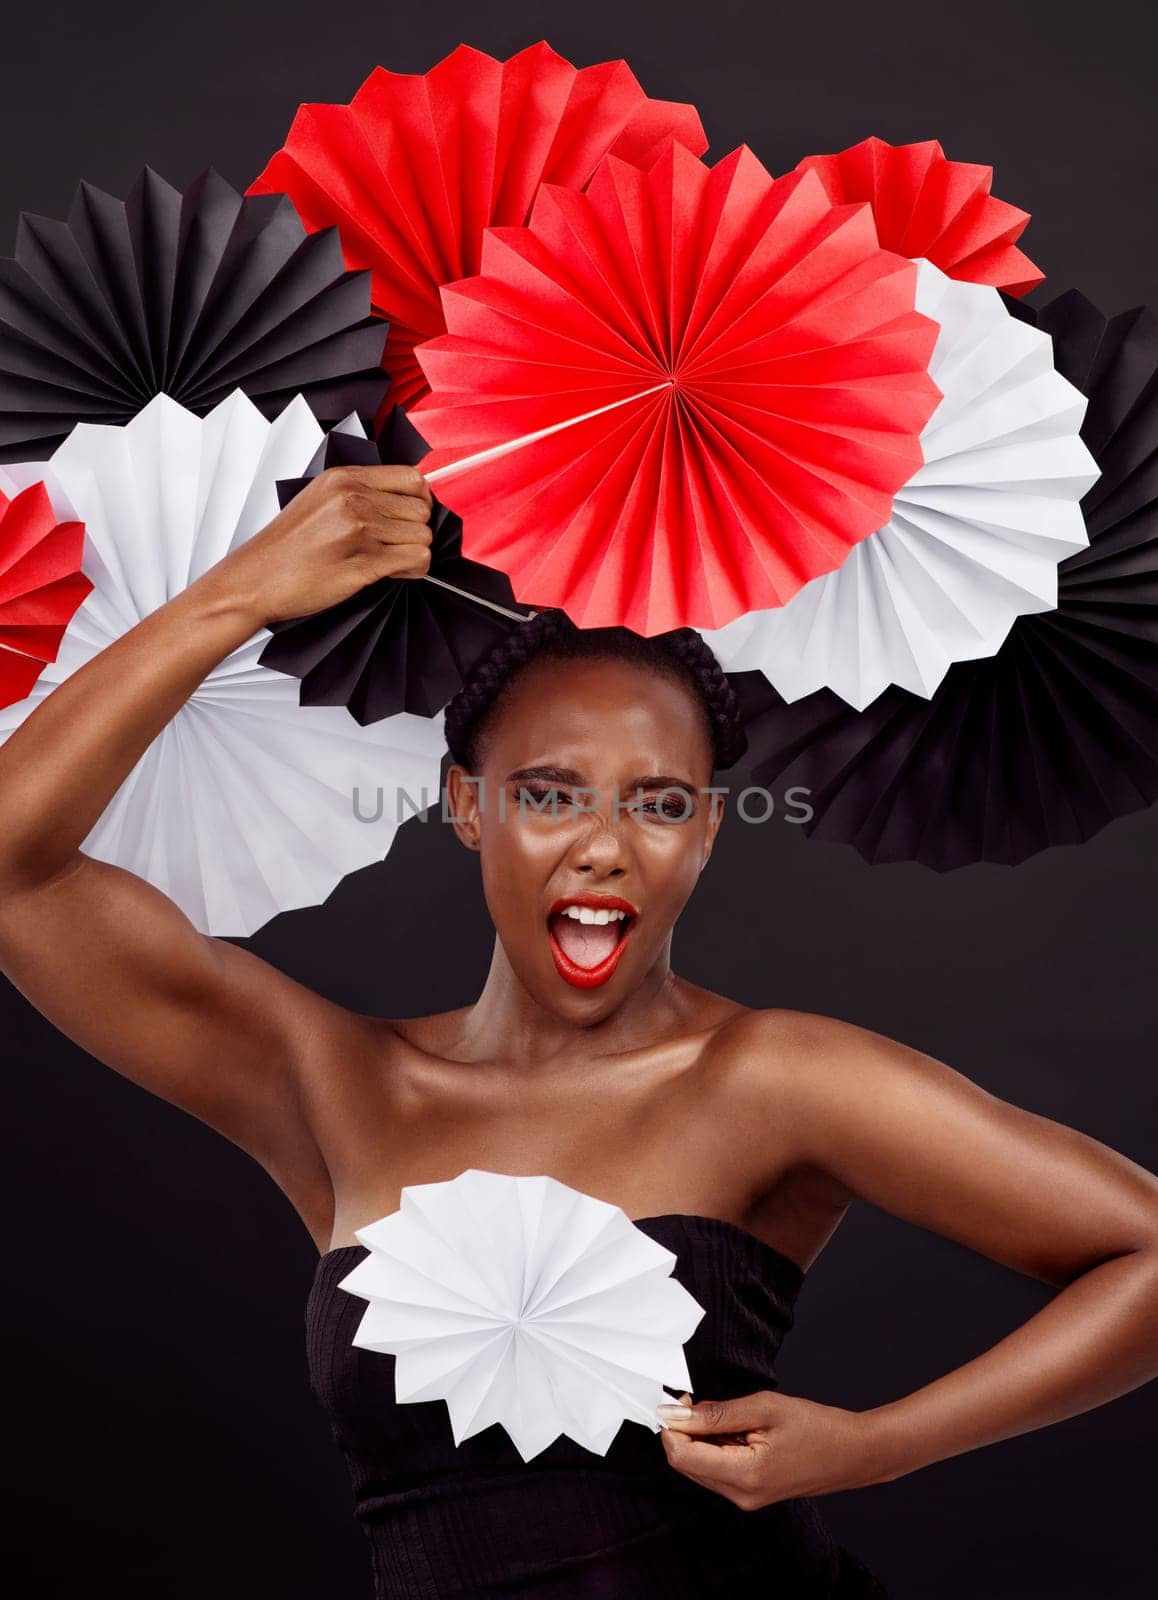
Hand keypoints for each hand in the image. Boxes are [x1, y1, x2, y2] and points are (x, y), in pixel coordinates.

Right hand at [204, 463, 434, 627]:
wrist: (255, 579)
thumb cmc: (285, 547)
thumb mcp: (319, 499)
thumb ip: (359, 493)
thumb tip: (402, 501)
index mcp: (343, 478)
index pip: (412, 477)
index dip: (420, 499)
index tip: (411, 515)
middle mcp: (353, 499)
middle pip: (421, 508)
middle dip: (416, 529)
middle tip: (399, 544)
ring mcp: (358, 530)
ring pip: (422, 535)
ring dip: (416, 552)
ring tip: (395, 561)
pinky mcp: (363, 563)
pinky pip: (416, 559)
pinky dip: (414, 570)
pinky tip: (396, 573)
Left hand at [658, 1390, 888, 1509]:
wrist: (854, 1453)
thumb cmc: (817, 1428)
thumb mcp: (765, 1408)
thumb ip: (718, 1413)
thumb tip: (678, 1413)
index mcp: (743, 1476)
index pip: (681, 1456)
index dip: (671, 1426)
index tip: (675, 1399)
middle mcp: (740, 1495)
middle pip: (686, 1463)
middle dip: (684, 1430)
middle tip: (699, 1400)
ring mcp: (746, 1498)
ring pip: (700, 1466)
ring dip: (701, 1437)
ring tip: (730, 1414)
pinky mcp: (751, 1493)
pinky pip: (718, 1469)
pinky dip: (716, 1445)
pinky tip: (736, 1428)